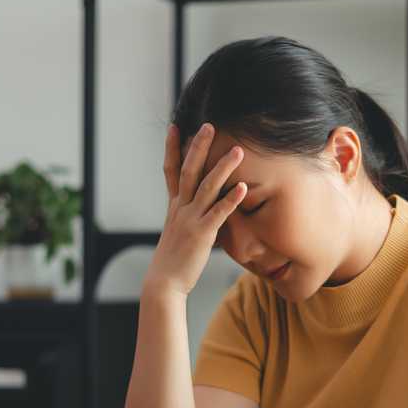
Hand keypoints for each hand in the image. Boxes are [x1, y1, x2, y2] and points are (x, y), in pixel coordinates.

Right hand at [143, 121, 248, 297]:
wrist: (164, 282)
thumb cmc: (174, 261)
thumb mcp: (179, 233)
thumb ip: (191, 218)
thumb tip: (205, 213)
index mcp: (175, 206)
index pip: (171, 170)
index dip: (172, 147)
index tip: (175, 127)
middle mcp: (181, 208)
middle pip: (189, 170)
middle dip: (199, 146)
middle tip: (208, 125)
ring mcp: (191, 219)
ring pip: (207, 187)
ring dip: (223, 167)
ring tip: (238, 150)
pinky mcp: (202, 234)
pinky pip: (219, 213)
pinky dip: (231, 200)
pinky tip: (243, 187)